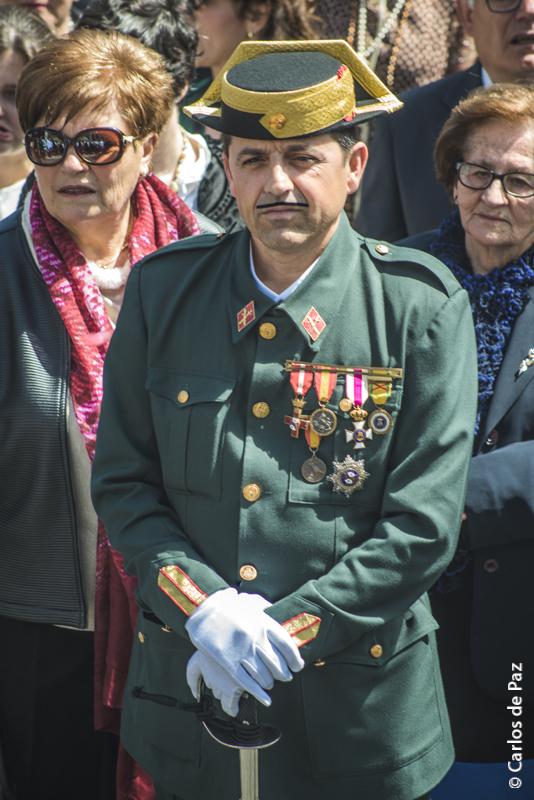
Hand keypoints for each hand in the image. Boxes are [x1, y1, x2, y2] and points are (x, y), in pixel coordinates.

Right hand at [185, 588, 303, 704]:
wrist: (202, 609)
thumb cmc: (226, 604)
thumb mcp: (249, 602)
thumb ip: (264, 608)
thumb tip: (275, 610)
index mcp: (264, 623)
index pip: (287, 646)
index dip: (294, 659)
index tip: (297, 665)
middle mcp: (256, 638)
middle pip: (277, 664)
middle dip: (283, 673)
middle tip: (285, 677)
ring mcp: (243, 651)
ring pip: (263, 675)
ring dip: (268, 683)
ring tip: (269, 683)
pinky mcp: (229, 662)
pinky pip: (248, 683)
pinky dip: (258, 693)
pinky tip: (265, 698)